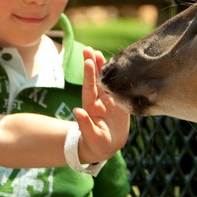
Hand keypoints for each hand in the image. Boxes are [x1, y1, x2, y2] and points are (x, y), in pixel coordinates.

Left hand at [74, 47, 130, 164]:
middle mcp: (99, 101)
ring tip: (98, 52)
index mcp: (92, 108)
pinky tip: (116, 65)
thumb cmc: (96, 145)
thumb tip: (78, 111)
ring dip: (102, 67)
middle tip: (89, 49)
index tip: (87, 61)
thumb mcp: (92, 138)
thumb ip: (85, 125)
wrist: (105, 147)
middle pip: (95, 80)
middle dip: (92, 65)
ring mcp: (108, 100)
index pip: (90, 88)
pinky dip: (115, 75)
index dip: (89, 75)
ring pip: (105, 80)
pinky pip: (116, 86)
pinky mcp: (119, 102)